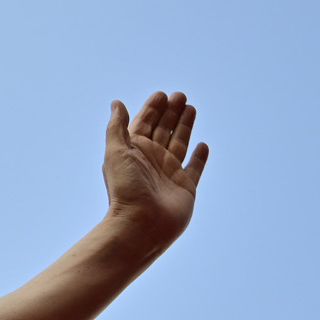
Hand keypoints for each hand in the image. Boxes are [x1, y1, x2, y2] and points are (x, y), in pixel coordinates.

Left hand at [103, 91, 208, 249]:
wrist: (141, 224)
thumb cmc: (126, 189)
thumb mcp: (117, 152)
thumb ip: (118, 127)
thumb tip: (117, 103)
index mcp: (134, 151)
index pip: (144, 124)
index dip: (152, 109)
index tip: (162, 94)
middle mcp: (152, 160)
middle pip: (163, 130)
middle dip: (171, 112)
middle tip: (180, 95)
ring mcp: (169, 173)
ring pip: (179, 143)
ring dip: (185, 126)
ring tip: (191, 107)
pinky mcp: (186, 187)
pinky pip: (195, 168)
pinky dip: (199, 157)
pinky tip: (203, 145)